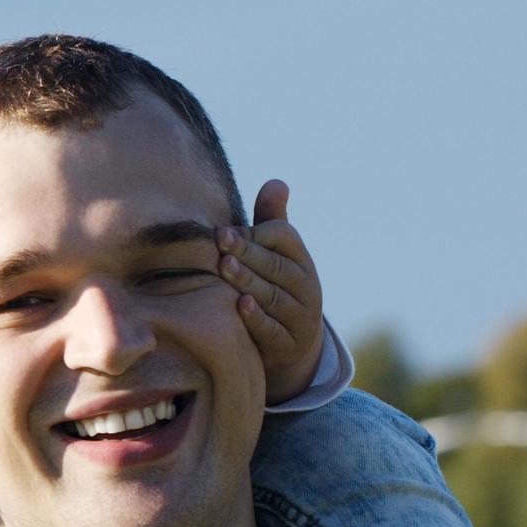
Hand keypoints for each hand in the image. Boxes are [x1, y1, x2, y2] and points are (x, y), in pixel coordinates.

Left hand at [219, 180, 325, 402]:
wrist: (293, 345)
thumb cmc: (276, 287)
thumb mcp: (276, 256)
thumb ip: (271, 222)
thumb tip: (277, 182)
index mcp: (301, 260)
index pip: (285, 239)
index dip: (256, 233)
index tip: (224, 230)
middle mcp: (307, 287)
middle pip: (277, 266)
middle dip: (248, 253)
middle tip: (220, 242)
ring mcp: (300, 317)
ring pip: (274, 297)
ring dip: (249, 281)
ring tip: (224, 267)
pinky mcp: (288, 345)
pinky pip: (274, 330)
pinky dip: (257, 318)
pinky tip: (240, 305)